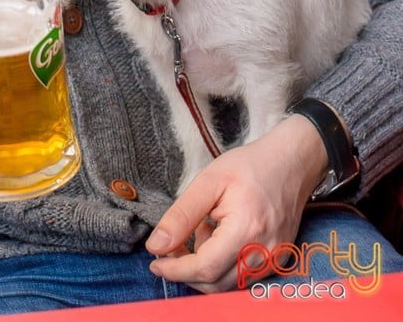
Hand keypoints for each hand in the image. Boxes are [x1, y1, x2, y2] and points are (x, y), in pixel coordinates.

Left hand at [146, 114, 327, 292]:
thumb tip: (156, 245)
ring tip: (198, 233)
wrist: (291, 161)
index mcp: (247, 229)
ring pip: (228, 285)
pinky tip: (216, 238)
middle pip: (216, 284)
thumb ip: (182, 215)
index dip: (176, 270)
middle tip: (169, 249)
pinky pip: (243, 277)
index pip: (206, 268)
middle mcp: (265, 252)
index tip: (155, 262)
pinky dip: (222, 266)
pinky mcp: (277, 260)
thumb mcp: (209, 181)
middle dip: (186, 272)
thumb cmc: (250, 166)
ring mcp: (274, 260)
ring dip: (204, 270)